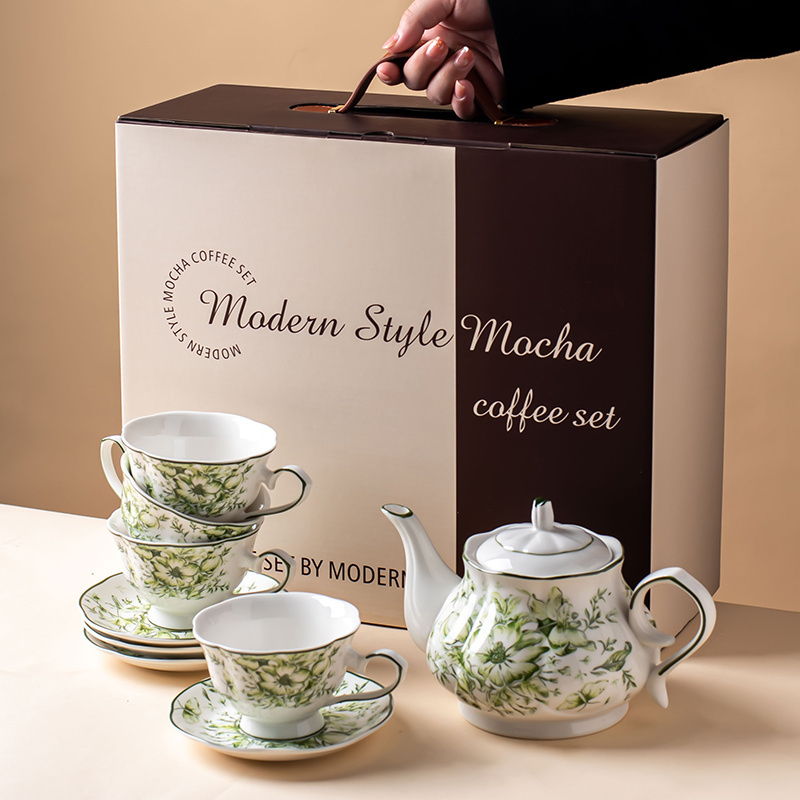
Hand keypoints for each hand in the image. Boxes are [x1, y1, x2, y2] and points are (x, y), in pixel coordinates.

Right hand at [378, 0, 503, 118]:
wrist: (526, 12)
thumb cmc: (491, 0)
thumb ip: (415, 19)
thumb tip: (390, 46)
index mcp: (429, 37)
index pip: (400, 62)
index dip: (391, 70)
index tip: (388, 69)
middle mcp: (442, 60)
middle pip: (415, 81)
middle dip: (424, 66)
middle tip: (441, 47)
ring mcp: (462, 77)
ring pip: (437, 96)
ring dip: (447, 78)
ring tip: (466, 56)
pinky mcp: (483, 93)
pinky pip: (463, 110)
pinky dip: (461, 101)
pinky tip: (466, 85)